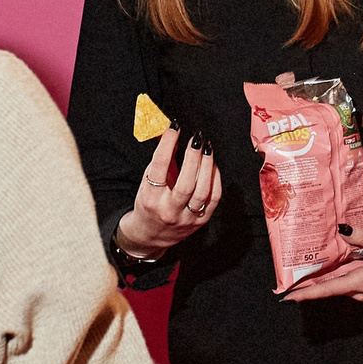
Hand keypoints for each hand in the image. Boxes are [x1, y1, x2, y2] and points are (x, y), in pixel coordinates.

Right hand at [118, 130, 223, 259]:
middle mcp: (169, 211)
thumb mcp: (146, 183)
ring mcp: (186, 218)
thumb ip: (160, 161)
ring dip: (207, 166)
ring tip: (207, 148)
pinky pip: (213, 199)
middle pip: (185, 182)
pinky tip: (213, 165)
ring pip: (202, 191)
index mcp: (150, 199)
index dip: (167, 144)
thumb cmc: (148, 204)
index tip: (174, 127)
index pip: (159, 168)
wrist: (150, 236)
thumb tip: (171, 134)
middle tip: (196, 138)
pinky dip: (215, 179)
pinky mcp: (200, 222)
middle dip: (193, 157)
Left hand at [284, 229, 362, 300]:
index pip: (329, 290)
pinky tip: (328, 263)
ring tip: (303, 267)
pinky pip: (347, 280)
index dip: (307, 294)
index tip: (288, 297)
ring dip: (322, 277)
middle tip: (289, 276)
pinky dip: (336, 274)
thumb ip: (361, 236)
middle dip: (309, 283)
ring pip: (338, 283)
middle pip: (330, 287)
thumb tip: (341, 230)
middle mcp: (361, 290)